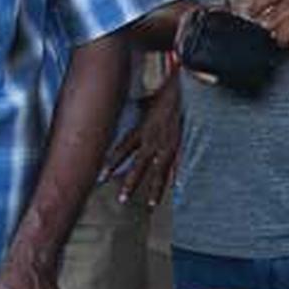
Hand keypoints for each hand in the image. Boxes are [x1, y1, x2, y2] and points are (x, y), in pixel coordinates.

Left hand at [104, 74, 180, 206]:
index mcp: (144, 128)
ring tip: (149, 205)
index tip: (101, 176)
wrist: (188, 83)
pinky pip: (179, 163)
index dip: (112, 162)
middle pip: (139, 165)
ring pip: (159, 170)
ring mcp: (170, 143)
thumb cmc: (170, 89)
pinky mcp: (185, 143)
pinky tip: (176, 187)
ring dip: (153, 188)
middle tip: (121, 199)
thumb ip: (142, 109)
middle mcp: (154, 138)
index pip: (123, 148)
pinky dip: (177, 175)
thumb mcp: (150, 100)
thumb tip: (134, 107)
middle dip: (130, 182)